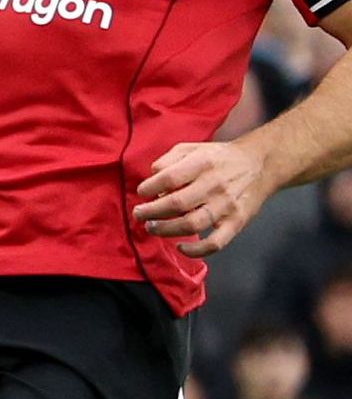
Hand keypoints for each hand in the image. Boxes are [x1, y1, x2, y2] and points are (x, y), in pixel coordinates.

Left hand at [135, 138, 274, 257]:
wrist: (260, 164)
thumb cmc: (217, 158)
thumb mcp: (191, 148)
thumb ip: (168, 160)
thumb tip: (151, 180)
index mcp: (202, 163)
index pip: (169, 178)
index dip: (149, 187)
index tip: (141, 192)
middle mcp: (215, 185)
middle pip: (177, 203)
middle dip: (151, 212)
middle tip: (139, 214)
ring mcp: (227, 205)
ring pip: (192, 224)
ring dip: (166, 229)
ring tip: (152, 227)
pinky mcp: (236, 222)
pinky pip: (216, 243)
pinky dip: (196, 250)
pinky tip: (180, 246)